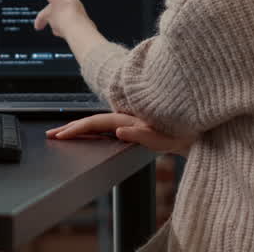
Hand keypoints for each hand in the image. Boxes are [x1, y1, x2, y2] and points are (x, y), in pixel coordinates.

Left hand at [27, 0, 93, 38]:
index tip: (36, 26)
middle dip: (53, 24)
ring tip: (69, 24)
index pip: (42, 17)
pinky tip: (81, 26)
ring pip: (64, 28)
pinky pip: (76, 31)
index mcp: (50, 14)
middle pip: (53, 24)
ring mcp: (68, 30)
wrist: (80, 27)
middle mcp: (57, 24)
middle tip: (52, 28)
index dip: (39, 21)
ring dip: (65, 26)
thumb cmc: (67, 10)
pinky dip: (77, 28)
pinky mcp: (79, 33)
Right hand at [47, 112, 194, 155]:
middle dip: (71, 127)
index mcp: (131, 118)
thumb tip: (120, 129)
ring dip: (80, 127)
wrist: (201, 128)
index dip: (76, 128)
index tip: (59, 135)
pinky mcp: (135, 125)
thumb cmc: (187, 133)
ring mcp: (131, 120)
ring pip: (99, 122)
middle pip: (93, 120)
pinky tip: (89, 132)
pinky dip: (93, 128)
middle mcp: (128, 116)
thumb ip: (144, 134)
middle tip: (52, 134)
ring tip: (64, 132)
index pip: (96, 122)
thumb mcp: (168, 137)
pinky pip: (108, 125)